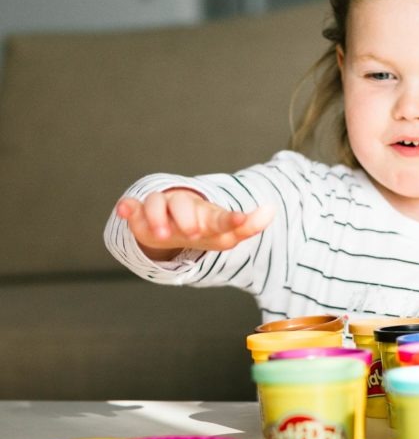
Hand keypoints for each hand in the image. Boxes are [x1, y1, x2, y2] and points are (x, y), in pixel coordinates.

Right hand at [116, 189, 275, 259]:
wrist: (170, 225)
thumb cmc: (201, 228)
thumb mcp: (223, 235)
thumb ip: (247, 226)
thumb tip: (272, 209)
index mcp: (207, 215)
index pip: (220, 217)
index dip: (231, 220)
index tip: (240, 221)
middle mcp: (184, 206)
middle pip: (186, 205)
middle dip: (189, 218)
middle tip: (194, 234)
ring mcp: (161, 208)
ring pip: (158, 203)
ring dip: (159, 216)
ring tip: (163, 233)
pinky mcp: (139, 213)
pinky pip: (132, 206)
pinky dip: (128, 207)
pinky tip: (125, 208)